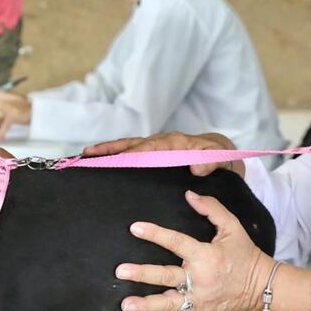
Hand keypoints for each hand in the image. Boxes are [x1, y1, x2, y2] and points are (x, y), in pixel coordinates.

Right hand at [82, 131, 242, 176]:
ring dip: (108, 150)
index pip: (150, 149)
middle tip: (88, 153)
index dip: (133, 155)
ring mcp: (157, 147)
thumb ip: (212, 162)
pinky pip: (132, 152)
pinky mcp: (154, 153)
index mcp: (176, 143)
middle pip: (132, 144)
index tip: (116, 161)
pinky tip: (101, 160)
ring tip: (87, 155)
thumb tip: (196, 168)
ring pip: (129, 147)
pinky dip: (116, 154)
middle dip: (111, 148)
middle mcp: (162, 142)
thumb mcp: (223, 160)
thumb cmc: (222, 158)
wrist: (223, 154)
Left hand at [115, 191, 272, 310]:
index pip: (176, 243)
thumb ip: (211, 208)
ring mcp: (197, 298)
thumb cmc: (245, 255)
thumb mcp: (232, 227)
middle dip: (142, 274)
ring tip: (125, 304)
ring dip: (146, 304)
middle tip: (121, 271)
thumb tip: (190, 195)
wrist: (261, 286)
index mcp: (205, 256)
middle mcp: (199, 279)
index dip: (155, 234)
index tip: (136, 228)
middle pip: (167, 276)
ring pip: (168, 303)